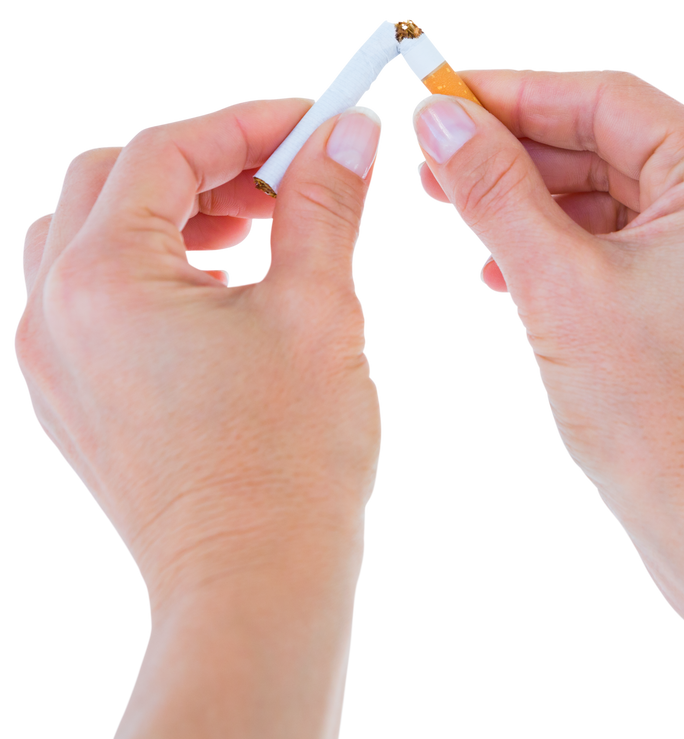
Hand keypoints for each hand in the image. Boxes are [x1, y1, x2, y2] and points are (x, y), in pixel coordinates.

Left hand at [15, 97, 385, 735]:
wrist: (252, 583)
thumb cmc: (287, 462)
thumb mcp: (318, 310)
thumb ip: (323, 205)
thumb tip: (345, 137)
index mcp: (105, 277)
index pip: (168, 150)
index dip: (249, 123)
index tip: (312, 121)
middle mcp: (55, 312)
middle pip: (111, 182)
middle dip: (203, 167)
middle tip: (281, 182)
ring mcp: (54, 363)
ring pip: (90, 238)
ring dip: (170, 218)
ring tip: (251, 242)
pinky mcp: (74, 402)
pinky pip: (92, 301)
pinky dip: (151, 273)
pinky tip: (219, 301)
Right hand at [409, 70, 683, 736]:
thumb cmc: (661, 422)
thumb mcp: (556, 288)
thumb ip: (494, 191)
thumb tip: (443, 119)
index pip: (605, 101)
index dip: (512, 95)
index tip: (441, 96)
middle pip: (615, 144)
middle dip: (520, 156)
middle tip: (439, 161)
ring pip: (623, 197)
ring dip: (543, 205)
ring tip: (467, 218)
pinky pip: (642, 243)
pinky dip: (579, 249)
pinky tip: (516, 271)